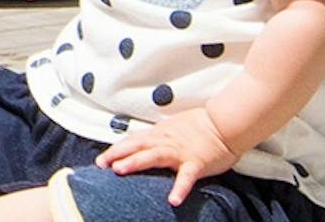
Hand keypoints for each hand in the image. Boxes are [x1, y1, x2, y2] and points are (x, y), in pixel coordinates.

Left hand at [95, 108, 238, 205]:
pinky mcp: (196, 163)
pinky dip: (179, 188)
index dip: (115, 149)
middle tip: (101, 163)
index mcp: (159, 135)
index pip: (132, 141)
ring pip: (153, 155)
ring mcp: (179, 152)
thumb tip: (140, 145)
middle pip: (136, 146)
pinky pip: (186, 177)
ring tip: (119, 170)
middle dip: (117, 154)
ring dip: (135, 162)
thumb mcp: (171, 129)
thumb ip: (156, 138)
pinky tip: (173, 200)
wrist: (223, 124)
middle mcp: (165, 142)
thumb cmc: (199, 127)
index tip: (101, 159)